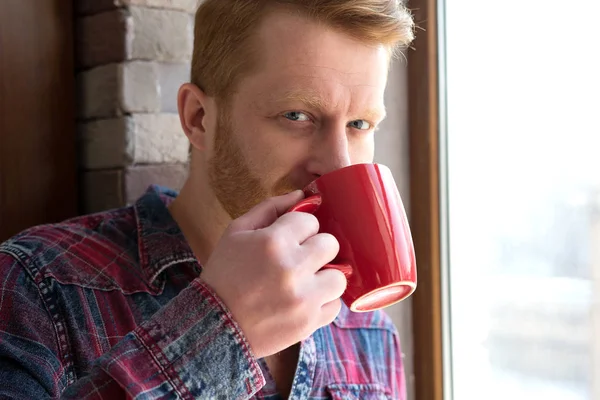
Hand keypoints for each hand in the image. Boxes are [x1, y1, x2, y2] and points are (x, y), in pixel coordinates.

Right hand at [200, 190, 346, 357]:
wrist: (213, 324)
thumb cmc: (224, 273)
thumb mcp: (236, 232)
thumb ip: (270, 208)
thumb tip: (301, 195)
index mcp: (273, 241)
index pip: (310, 221)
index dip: (299, 229)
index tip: (289, 239)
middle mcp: (293, 268)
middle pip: (330, 244)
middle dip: (316, 248)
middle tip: (300, 258)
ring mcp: (304, 298)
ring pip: (339, 276)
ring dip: (324, 276)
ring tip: (306, 281)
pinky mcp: (309, 322)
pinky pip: (334, 306)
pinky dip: (322, 302)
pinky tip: (304, 300)